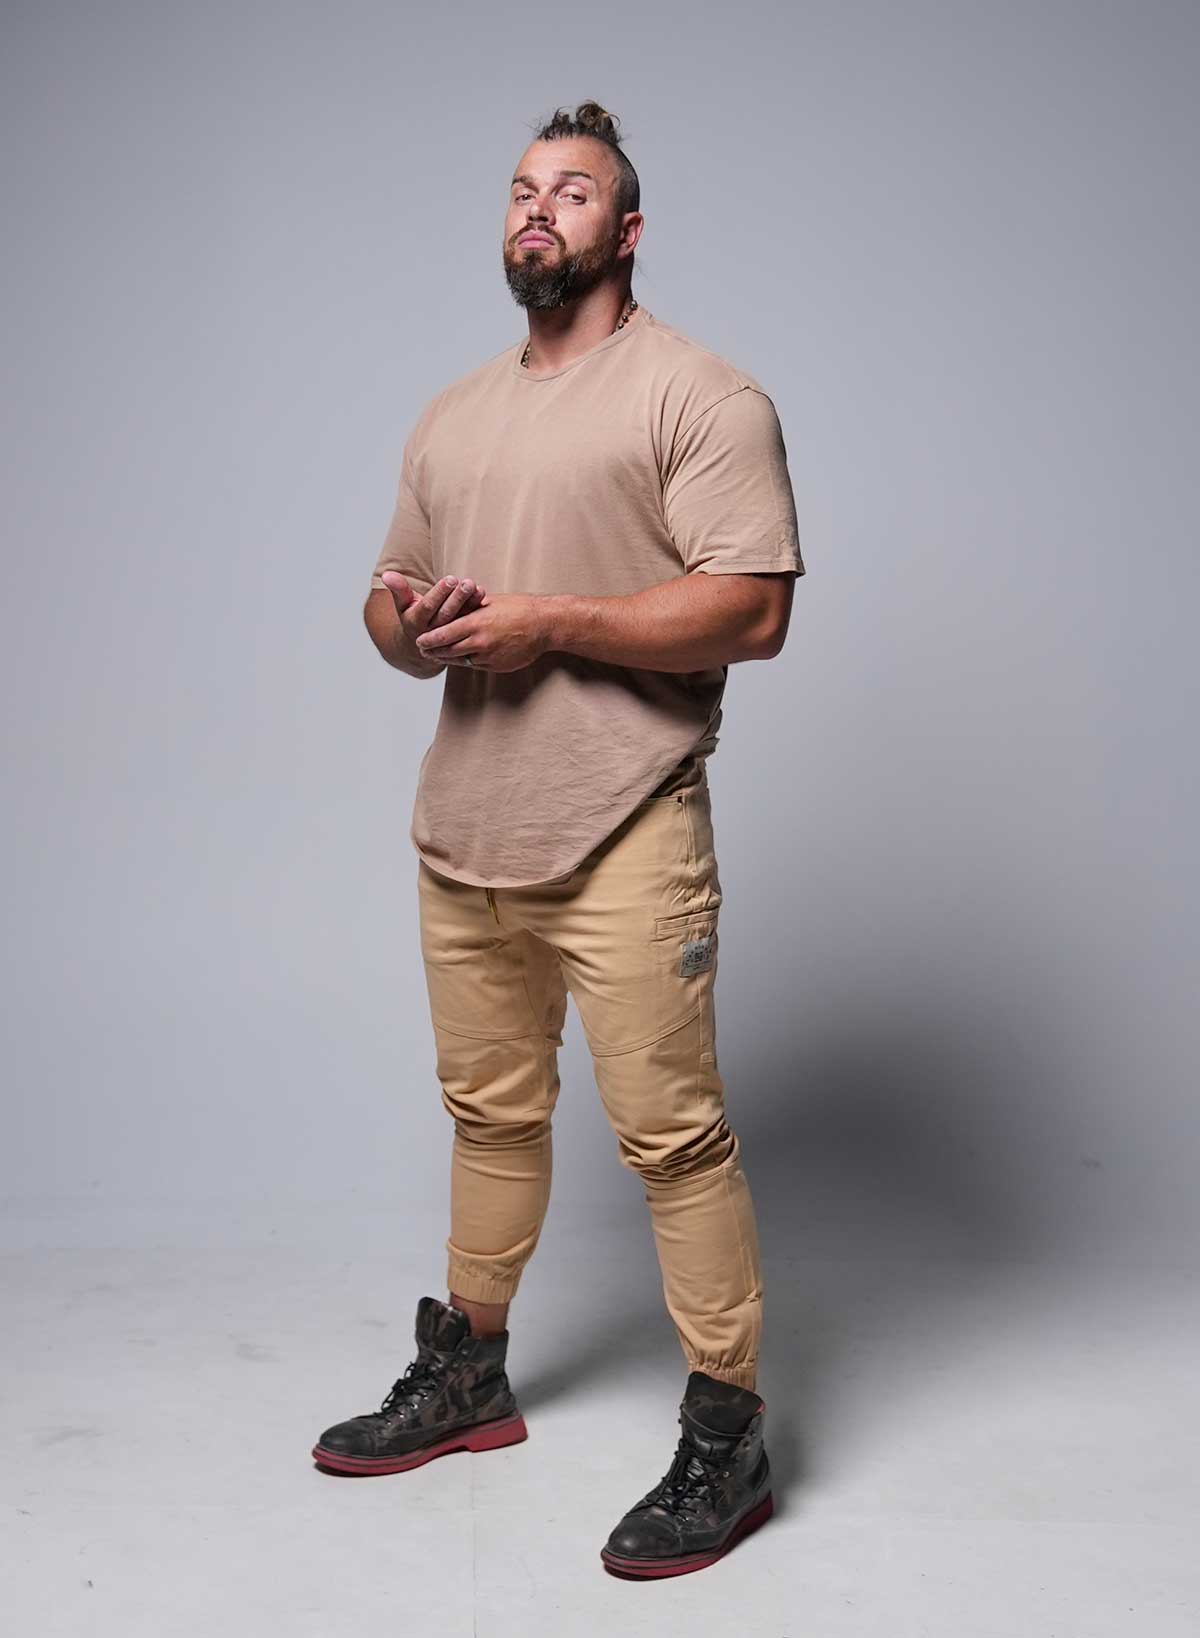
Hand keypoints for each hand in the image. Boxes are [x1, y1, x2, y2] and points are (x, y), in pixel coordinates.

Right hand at [380, 572, 487, 670]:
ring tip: (478, 588)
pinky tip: (482, 595)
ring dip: (470, 604)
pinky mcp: (460, 635)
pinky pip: (469, 622)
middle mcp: (433, 631)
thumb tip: (386, 574)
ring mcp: (448, 635)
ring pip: (460, 619)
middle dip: (458, 598)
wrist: (423, 645)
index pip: (429, 607)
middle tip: (468, 583)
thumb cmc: (413, 617)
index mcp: (417, 622)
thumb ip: (398, 589)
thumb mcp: (403, 605)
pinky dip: (476, 609)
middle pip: (447, 614)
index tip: (450, 579)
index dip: (440, 593)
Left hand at [414, 591, 547, 672]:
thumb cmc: (519, 608)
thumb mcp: (490, 602)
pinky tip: (461, 657)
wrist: (544, 625)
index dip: (429, 640)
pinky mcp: (497, 666)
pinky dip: (466, 661)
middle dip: (434, 651)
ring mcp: (489, 657)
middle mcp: (480, 642)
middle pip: (448, 651)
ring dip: (448, 658)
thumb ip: (470, 608)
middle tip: (423, 650)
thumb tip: (452, 607)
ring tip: (438, 655)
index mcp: (476, 623)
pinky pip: (475, 665)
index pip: (443, 634)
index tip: (419, 641)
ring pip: (461, 661)